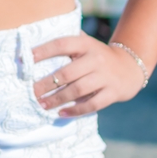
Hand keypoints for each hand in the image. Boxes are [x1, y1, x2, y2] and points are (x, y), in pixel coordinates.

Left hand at [32, 34, 147, 116]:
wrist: (130, 66)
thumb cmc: (97, 56)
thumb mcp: (86, 44)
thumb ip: (67, 45)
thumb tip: (33, 49)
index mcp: (86, 44)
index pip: (62, 44)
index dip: (43, 51)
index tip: (26, 59)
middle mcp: (96, 59)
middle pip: (67, 73)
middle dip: (46, 84)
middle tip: (31, 91)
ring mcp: (105, 77)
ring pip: (77, 90)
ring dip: (57, 99)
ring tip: (42, 105)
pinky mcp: (112, 93)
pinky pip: (92, 104)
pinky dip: (75, 110)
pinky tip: (62, 113)